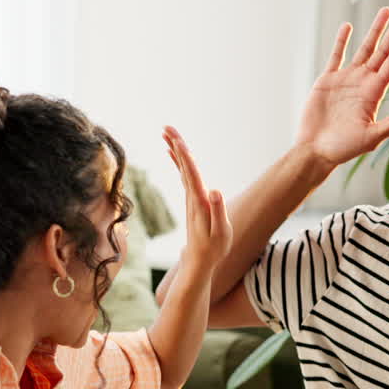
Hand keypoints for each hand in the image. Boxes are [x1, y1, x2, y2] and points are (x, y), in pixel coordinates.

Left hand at [163, 126, 231, 268]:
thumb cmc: (214, 249)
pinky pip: (184, 175)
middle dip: (176, 146)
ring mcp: (190, 198)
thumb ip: (218, 211)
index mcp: (199, 202)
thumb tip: (214, 190)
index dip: (185, 158)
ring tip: (167, 133)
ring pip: (182, 168)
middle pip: (183, 167)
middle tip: (167, 127)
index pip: (191, 175)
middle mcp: (192, 197)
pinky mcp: (192, 201)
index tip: (178, 141)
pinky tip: (174, 152)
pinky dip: (179, 161)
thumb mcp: (221, 232)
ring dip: (175, 150)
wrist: (199, 262)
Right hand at [295, 5, 388, 165]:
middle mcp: (363, 82)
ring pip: (364, 48)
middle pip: (383, 50)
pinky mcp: (327, 81)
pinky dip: (341, 41)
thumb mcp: (371, 137)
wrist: (315, 151)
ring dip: (375, 30)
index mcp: (375, 93)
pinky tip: (348, 26)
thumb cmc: (343, 149)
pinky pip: (336, 56)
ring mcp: (346, 80)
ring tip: (385, 10)